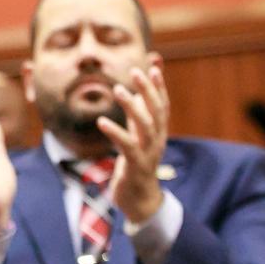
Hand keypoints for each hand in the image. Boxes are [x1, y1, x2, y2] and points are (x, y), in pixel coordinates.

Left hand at [97, 66, 169, 224]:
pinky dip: (115, 132)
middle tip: (135, 71)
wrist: (139, 199)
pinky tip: (101, 121)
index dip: (159, 85)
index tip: (154, 63)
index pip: (162, 104)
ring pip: (145, 125)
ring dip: (132, 106)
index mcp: (158, 132)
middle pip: (157, 111)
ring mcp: (149, 153)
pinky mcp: (136, 166)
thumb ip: (137, 115)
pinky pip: (127, 146)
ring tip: (118, 90)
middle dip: (148, 89)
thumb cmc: (136, 164)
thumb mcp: (137, 137)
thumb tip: (136, 92)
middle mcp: (157, 140)